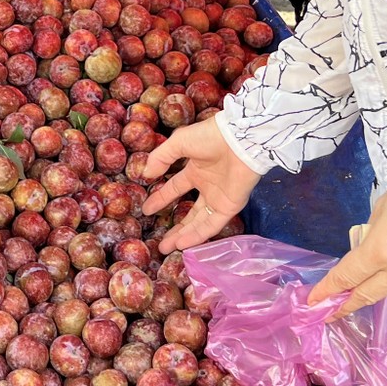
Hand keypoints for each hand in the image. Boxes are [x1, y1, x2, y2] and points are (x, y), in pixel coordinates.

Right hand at [141, 119, 260, 252]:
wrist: (240, 140)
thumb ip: (161, 158)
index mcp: (196, 170)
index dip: (161, 199)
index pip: (175, 189)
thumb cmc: (210, 137)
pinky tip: (183, 244)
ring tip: (166, 248)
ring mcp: (218, 198)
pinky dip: (197, 235)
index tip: (147, 210)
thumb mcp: (179, 143)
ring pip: (199, 222)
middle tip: (159, 241)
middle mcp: (207, 187)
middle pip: (188, 213)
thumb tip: (146, 175)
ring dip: (183, 235)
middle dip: (174, 227)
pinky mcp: (229, 206)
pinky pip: (211, 225)